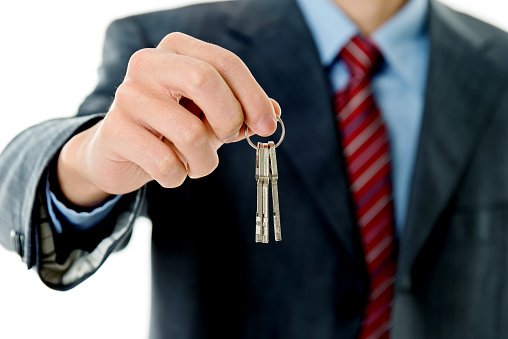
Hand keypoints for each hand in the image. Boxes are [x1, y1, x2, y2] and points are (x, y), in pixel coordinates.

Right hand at [57, 32, 279, 206]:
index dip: (253, 96)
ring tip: (197, 163)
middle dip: (229, 120)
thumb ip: (241, 111)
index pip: (225, 62)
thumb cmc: (172, 129)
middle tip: (229, 139)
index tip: (267, 126)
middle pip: (205, 81)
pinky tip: (171, 171)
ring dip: (205, 161)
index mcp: (177, 50)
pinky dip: (178, 176)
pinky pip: (165, 163)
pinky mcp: (114, 131)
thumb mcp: (211, 115)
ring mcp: (127, 96)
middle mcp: (148, 64)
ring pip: (190, 133)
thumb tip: (273, 113)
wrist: (120, 152)